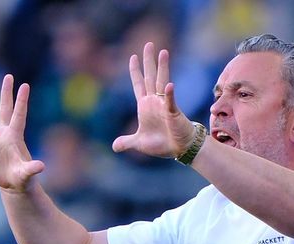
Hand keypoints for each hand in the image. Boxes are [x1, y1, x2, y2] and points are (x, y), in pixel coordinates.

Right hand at [0, 74, 43, 192]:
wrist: (11, 183)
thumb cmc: (22, 178)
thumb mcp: (27, 173)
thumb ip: (32, 168)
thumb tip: (41, 166)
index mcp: (15, 136)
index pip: (18, 115)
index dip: (22, 101)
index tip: (25, 85)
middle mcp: (3, 133)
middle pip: (4, 109)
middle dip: (6, 93)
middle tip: (9, 76)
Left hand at [110, 41, 195, 158]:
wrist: (180, 149)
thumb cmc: (162, 143)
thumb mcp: (139, 143)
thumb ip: (127, 142)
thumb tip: (114, 147)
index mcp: (145, 106)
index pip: (139, 84)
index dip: (135, 71)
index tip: (133, 56)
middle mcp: (154, 101)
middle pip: (150, 76)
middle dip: (149, 61)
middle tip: (149, 44)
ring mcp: (164, 105)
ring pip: (162, 82)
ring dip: (162, 68)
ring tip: (163, 52)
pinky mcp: (173, 113)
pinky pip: (171, 102)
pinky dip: (169, 95)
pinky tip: (169, 86)